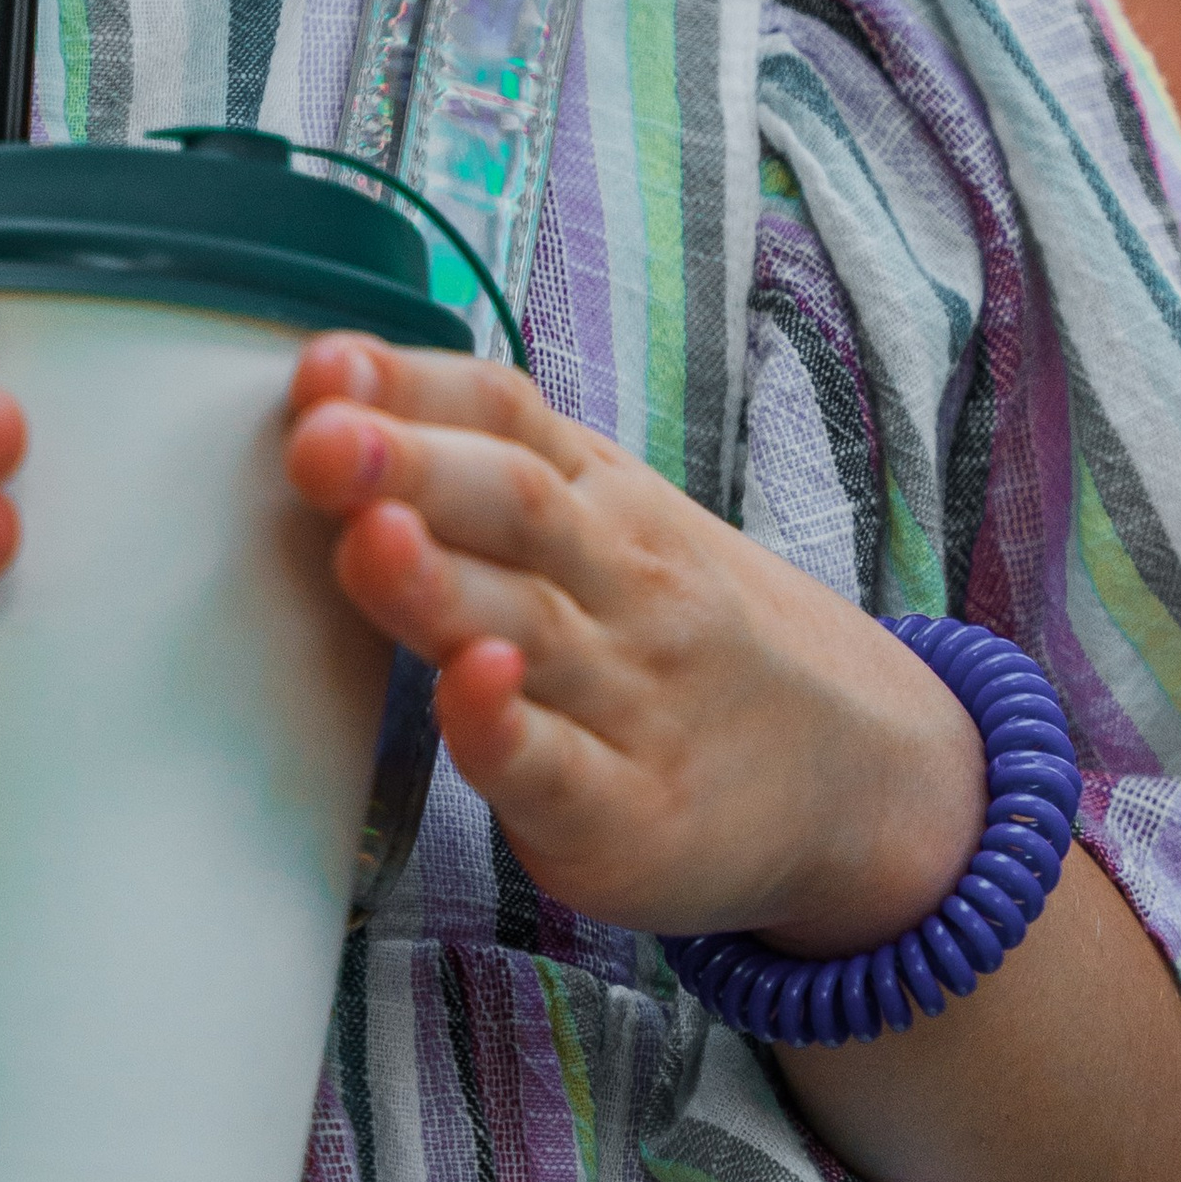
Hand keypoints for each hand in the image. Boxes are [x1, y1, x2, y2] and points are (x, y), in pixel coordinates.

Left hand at [286, 340, 981, 948]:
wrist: (859, 772)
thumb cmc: (679, 634)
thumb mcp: (611, 522)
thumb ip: (484, 467)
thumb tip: (329, 401)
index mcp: (604, 498)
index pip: (508, 414)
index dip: (413, 385)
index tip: (322, 368)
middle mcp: (618, 582)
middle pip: (515, 504)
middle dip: (411, 467)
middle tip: (321, 443)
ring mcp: (627, 697)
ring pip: (526, 625)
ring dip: (439, 582)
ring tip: (369, 539)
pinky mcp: (626, 813)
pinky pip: (557, 768)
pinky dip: (506, 729)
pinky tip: (468, 690)